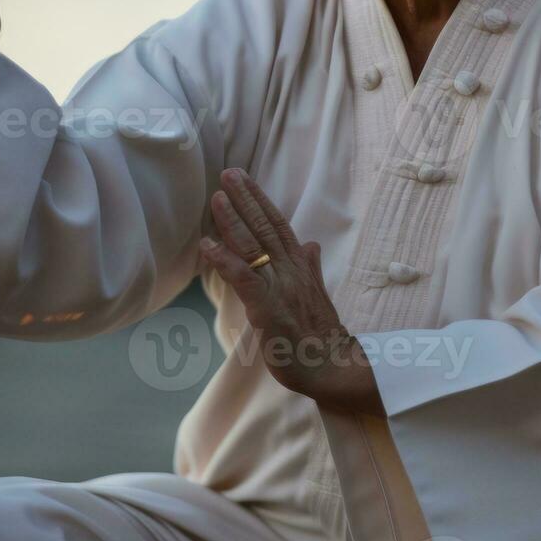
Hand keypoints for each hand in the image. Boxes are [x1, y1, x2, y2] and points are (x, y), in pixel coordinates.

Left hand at [198, 168, 382, 415]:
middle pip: (266, 227)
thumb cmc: (322, 337)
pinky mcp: (267, 306)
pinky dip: (224, 259)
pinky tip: (207, 245)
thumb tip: (312, 245)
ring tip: (218, 197)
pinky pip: (244, 278)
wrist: (333, 366)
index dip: (261, 201)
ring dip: (233, 220)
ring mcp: (279, 287)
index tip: (246, 181)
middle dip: (247, 198)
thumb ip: (312, 268)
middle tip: (230, 173)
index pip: (280, 226)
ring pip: (254, 246)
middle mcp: (291, 270)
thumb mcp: (319, 295)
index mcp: (301, 266)